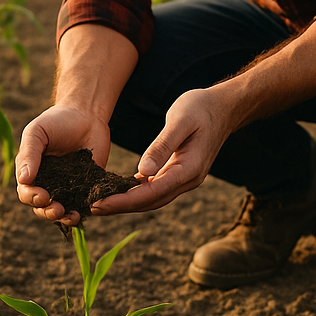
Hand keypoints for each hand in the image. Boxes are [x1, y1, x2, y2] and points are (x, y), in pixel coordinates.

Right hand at [15, 105, 111, 225]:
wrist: (86, 114)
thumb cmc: (57, 121)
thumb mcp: (38, 132)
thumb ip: (29, 154)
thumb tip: (24, 179)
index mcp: (31, 172)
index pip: (26, 192)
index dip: (32, 197)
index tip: (43, 195)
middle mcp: (46, 183)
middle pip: (41, 207)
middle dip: (48, 211)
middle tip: (58, 208)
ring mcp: (66, 187)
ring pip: (61, 210)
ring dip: (64, 217)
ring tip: (72, 216)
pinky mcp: (85, 188)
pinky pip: (82, 204)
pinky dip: (82, 211)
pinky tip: (86, 211)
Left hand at [92, 87, 235, 214]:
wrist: (224, 108)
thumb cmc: (201, 108)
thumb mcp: (179, 120)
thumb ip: (162, 146)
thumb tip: (142, 172)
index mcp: (188, 170)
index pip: (151, 193)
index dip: (123, 201)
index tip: (99, 203)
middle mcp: (188, 180)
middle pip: (150, 202)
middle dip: (120, 207)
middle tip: (91, 208)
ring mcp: (185, 179)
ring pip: (152, 199)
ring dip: (127, 203)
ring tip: (100, 203)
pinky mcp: (180, 174)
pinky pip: (156, 189)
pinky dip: (137, 193)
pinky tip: (118, 191)